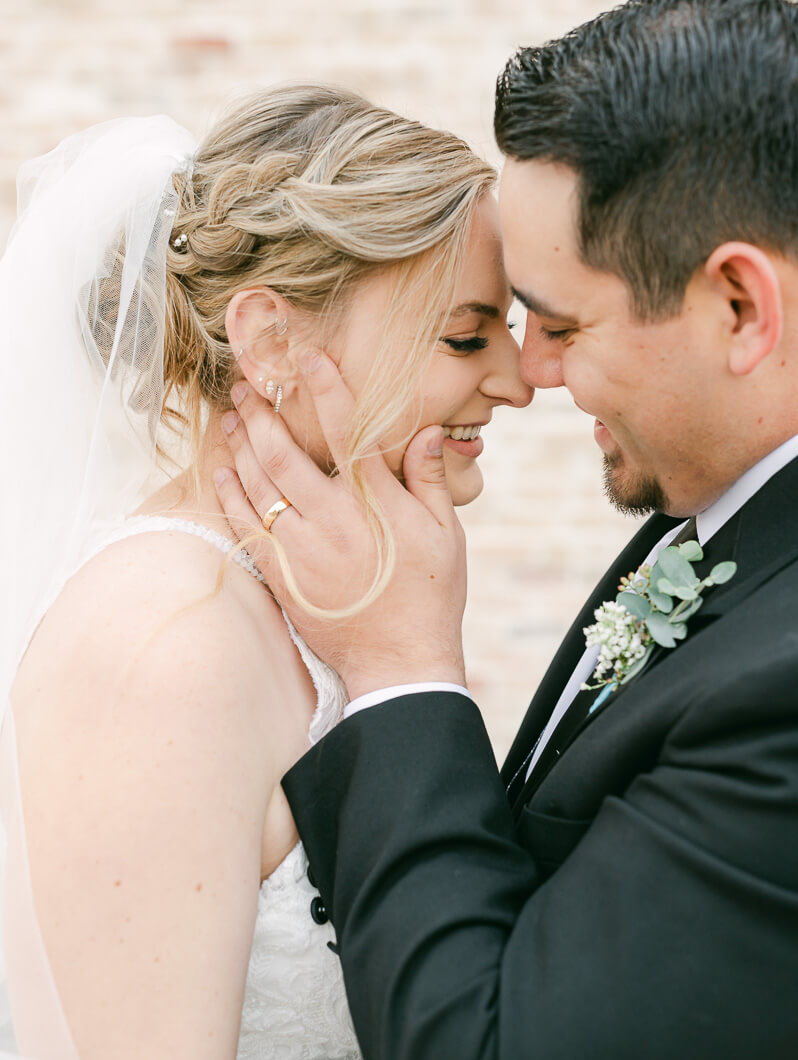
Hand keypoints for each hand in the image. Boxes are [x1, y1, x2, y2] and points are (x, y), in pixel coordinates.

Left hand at [214, 352, 466, 699]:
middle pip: (285, 453)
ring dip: (241, 446)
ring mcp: (303, 550)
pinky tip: (223, 470)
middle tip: (246, 385)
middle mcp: (334, 520)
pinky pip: (246, 527)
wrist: (401, 663)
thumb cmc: (430, 596)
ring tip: (232, 416)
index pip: (348, 430)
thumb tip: (424, 430)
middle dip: (262, 413)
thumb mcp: (446, 535)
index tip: (307, 357)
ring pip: (259, 485)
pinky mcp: (282, 577)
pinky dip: (231, 495)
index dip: (325, 389)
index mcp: (377, 504)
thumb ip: (429, 479)